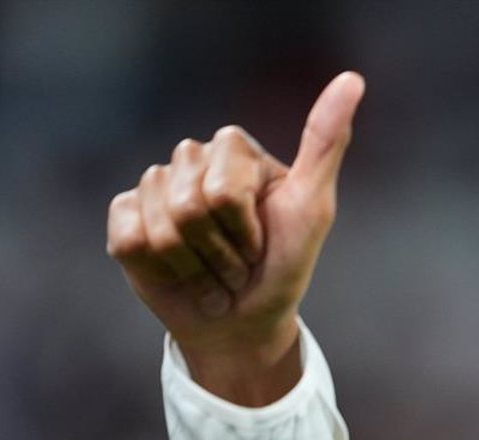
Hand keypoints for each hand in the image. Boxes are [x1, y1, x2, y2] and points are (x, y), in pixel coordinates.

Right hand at [107, 72, 364, 403]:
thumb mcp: (313, 208)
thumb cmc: (283, 266)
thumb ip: (326, 144)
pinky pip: (131, 239)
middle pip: (189, 206)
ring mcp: (155, 185)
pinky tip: (178, 273)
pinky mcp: (125, 217)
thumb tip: (352, 79)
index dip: (245, 230)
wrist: (245, 320)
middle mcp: (191, 159)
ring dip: (196, 268)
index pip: (224, 189)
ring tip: (213, 273)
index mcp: (234, 150)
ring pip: (161, 228)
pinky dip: (161, 269)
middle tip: (238, 264)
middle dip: (221, 252)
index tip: (263, 244)